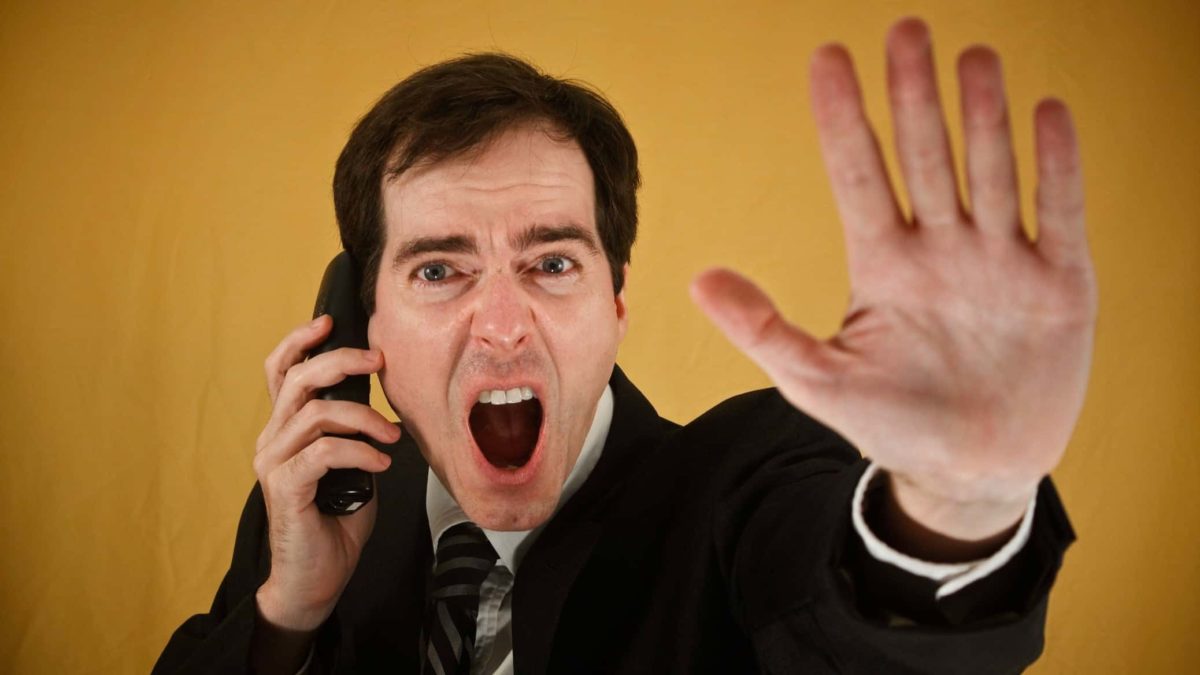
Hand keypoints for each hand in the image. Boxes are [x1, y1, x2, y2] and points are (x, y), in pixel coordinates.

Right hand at [252, 314, 398, 632]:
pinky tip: (381, 462)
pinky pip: (323, 451)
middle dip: (341, 361)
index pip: (281, 371)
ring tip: (392, 436)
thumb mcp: (352, 465)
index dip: (300, 341)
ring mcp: (274, 463)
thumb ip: (354, 432)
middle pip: (298, 379)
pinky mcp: (285, 488)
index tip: (331, 322)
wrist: (316, 579)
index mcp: (285, 430)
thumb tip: (381, 405)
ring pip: (316, 413)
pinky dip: (360, 450)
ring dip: (364, 418)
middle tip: (379, 363)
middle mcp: (272, 440)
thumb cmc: (335, 522)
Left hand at [691, 18, 1095, 539]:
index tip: (827, 58)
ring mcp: (1000, 261)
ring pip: (988, 172)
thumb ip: (761, 328)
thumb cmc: (890, 424)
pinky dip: (1053, 167)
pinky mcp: (1059, 284)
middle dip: (914, 98)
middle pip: (925, 157)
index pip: (859, 174)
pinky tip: (1046, 112)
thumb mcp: (816, 380)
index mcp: (883, 263)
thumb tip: (697, 278)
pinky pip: (1056, 214)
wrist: (969, 471)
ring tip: (971, 57)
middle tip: (906, 30)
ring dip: (981, 117)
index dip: (843, 117)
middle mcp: (941, 249)